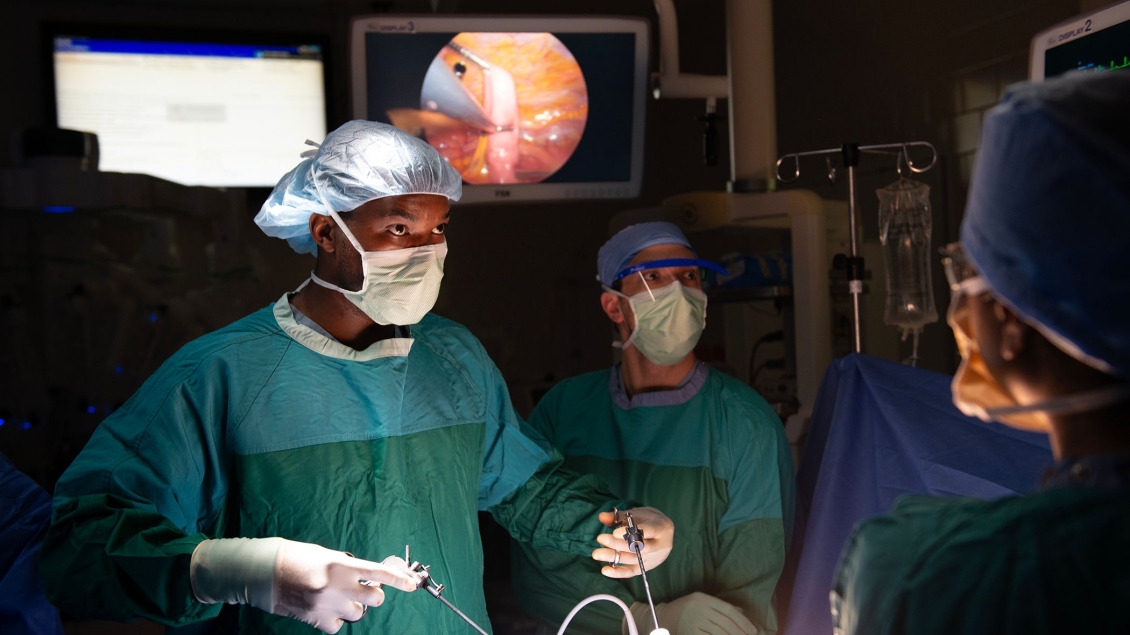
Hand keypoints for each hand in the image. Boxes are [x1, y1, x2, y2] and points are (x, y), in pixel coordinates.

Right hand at [273, 541, 419, 632]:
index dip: (398, 579)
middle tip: (362, 590)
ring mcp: (326, 605)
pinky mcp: (315, 619)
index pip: (378, 573)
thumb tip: (366, 579)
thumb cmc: (295, 557)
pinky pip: (337, 626)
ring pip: (357, 614)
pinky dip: (335, 620)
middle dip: (373, 595)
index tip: (412, 584)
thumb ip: (347, 568)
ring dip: (352, 608)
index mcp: (340, 565)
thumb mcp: (326, 555)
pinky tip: (324, 609)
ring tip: (337, 598)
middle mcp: (336, 586)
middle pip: (374, 599)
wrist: (265, 572)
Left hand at [591, 506, 673, 578]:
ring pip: (633, 560)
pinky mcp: (647, 568)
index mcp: (662, 527)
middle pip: (639, 547)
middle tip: (600, 539)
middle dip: (618, 544)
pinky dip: (618, 572)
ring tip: (597, 554)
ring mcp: (654, 559)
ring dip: (614, 556)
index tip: (614, 532)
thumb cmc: (650, 520)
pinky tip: (605, 570)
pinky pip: (632, 572)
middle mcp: (661, 546)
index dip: (632, 533)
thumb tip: (601, 517)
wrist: (664, 533)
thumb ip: (620, 516)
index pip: (648, 531)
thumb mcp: (638, 513)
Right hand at [626, 593, 757, 634]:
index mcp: (702, 598)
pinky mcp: (689, 632)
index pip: (727, 609)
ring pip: (719, 632)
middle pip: (725, 622)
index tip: (753, 630)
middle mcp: (698, 608)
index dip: (743, 620)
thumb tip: (741, 612)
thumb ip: (719, 607)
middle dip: (740, 632)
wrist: (658, 618)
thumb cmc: (683, 611)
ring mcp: (693, 621)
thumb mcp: (700, 603)